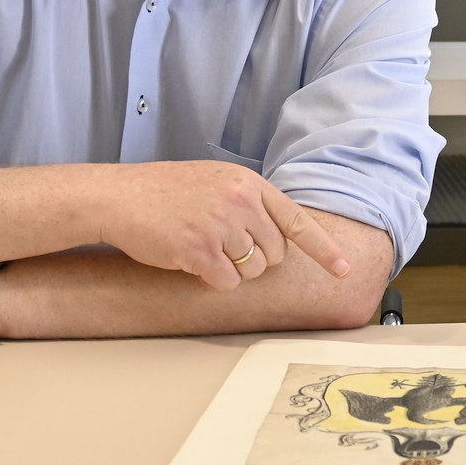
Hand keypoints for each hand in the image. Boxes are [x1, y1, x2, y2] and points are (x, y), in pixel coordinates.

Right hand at [93, 161, 350, 290]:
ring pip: (253, 271)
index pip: (297, 220)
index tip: (346, 270)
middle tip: (223, 245)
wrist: (119, 196)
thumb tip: (276, 235)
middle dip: (256, 259)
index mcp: (249, 184)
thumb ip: (249, 202)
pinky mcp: (200, 250)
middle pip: (276, 254)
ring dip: (232, 270)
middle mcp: (241, 203)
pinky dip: (211, 280)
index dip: (324, 250)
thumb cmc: (165, 191)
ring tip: (202, 246)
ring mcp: (222, 226)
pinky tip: (190, 260)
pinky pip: (226, 283)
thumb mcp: (217, 181)